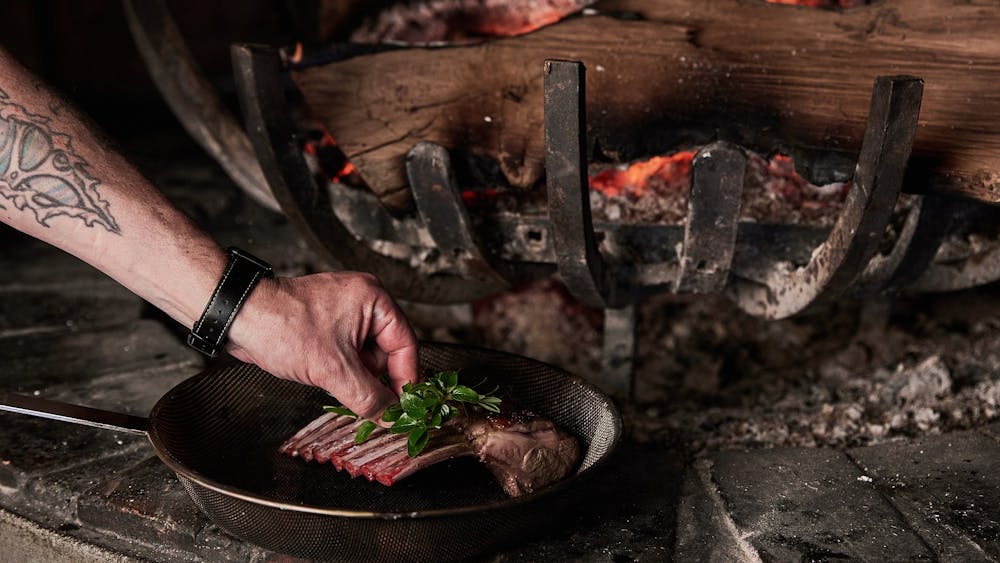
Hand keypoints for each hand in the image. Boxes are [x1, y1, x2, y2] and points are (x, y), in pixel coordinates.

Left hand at [225, 271, 418, 420]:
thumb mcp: (332, 370)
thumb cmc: (281, 327)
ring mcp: (345, 313)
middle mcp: (364, 302)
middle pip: (387, 353)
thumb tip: (391, 417)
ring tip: (338, 386)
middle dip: (376, 381)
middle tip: (371, 406)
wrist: (238, 318)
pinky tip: (328, 379)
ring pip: (366, 357)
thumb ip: (368, 398)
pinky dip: (342, 371)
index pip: (406, 345)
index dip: (406, 380)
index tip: (403, 408)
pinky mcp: (327, 325)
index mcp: (375, 300)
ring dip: (356, 378)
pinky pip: (348, 354)